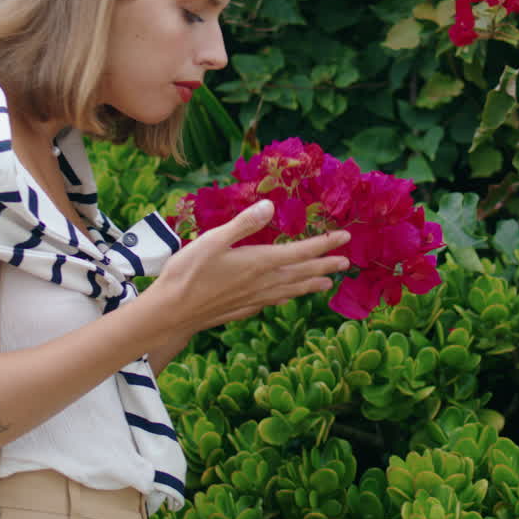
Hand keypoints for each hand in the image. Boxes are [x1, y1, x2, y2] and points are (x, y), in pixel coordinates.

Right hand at [153, 200, 351, 334]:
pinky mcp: (242, 309)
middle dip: (325, 266)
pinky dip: (287, 297)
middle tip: (346, 262)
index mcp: (258, 262)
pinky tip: (287, 298)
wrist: (172, 313)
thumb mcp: (213, 240)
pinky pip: (274, 301)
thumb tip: (270, 205)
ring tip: (327, 284)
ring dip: (310, 285)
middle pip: (301, 273)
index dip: (324, 244)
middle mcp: (261, 283)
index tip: (345, 238)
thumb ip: (243, 223)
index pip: (300, 252)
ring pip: (290, 290)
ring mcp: (253, 299)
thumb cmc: (188, 273)